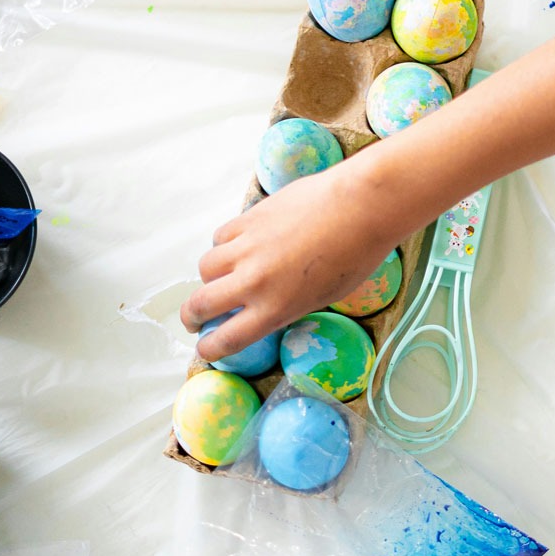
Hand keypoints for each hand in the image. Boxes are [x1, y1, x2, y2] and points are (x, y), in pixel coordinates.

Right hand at [183, 150, 413, 360]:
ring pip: (206, 268)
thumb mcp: (324, 297)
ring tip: (220, 278)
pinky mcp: (249, 219)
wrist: (362, 206)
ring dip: (210, 278)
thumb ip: (287, 305)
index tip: (206, 348)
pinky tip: (239, 246)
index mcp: (276, 309)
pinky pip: (221, 237)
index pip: (225, 340)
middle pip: (200, 306)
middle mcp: (254, 282)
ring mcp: (247, 248)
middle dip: (192, 316)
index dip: (209, 349)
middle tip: (196, 318)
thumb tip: (265, 306)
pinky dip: (225, 245)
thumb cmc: (358, 256)